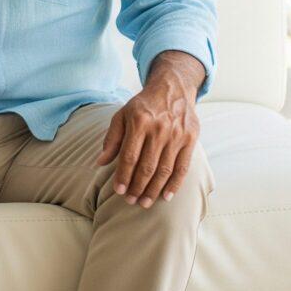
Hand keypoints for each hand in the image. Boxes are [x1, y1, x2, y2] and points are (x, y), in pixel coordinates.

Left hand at [95, 51, 204, 208]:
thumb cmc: (143, 105)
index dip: (123, 176)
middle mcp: (159, 129)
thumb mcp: (122, 115)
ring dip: (154, 190)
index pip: (129, 156)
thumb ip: (112, 139)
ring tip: (144, 202)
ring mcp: (176, 135)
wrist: (172, 88)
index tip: (118, 191)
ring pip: (164, 170)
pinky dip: (175, 184)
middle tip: (130, 201)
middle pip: (147, 166)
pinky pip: (182, 167)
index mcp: (139, 121)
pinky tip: (166, 196)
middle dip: (137, 187)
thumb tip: (100, 162)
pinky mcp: (190, 139)